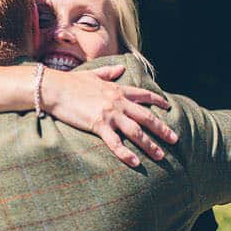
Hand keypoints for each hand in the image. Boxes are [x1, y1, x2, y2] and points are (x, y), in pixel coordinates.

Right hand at [42, 63, 177, 167]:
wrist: (55, 88)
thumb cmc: (71, 82)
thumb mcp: (93, 74)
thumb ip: (108, 72)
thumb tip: (120, 68)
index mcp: (118, 90)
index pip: (143, 95)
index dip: (158, 101)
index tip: (169, 107)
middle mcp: (118, 102)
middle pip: (146, 117)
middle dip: (162, 129)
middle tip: (175, 139)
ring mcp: (110, 114)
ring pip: (136, 132)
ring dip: (150, 145)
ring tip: (161, 156)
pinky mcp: (98, 125)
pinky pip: (115, 143)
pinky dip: (126, 154)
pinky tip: (135, 163)